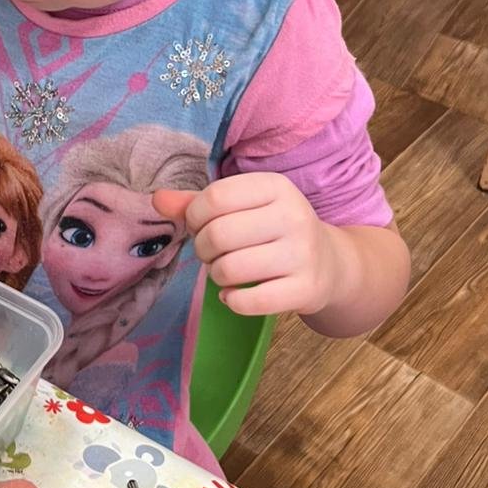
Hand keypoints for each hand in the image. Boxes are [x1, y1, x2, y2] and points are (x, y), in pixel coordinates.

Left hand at [152, 173, 340, 318]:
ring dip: (216, 275)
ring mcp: (302, 253)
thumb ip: (199, 203)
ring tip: (225, 272)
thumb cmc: (274, 230)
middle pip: (218, 235)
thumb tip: (157, 199)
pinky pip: (249, 301)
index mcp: (276, 186)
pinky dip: (232, 301)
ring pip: (230, 269)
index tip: (200, 226)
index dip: (195, 217)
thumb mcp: (244, 207)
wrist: (330, 264)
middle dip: (203, 249)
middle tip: (211, 254)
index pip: (215, 198)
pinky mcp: (305, 289)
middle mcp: (293, 215)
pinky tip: (235, 295)